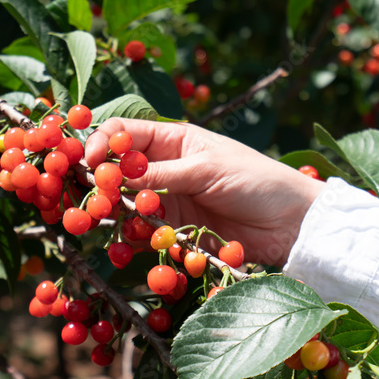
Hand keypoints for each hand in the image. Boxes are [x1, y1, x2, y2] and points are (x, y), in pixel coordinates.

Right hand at [84, 119, 323, 266]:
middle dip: (101, 183)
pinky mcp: (176, 232)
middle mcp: (166, 168)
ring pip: (127, 206)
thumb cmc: (257, 181)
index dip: (102, 143)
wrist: (290, 223)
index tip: (88, 161)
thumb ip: (163, 173)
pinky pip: (146, 235)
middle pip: (118, 171)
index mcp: (175, 139)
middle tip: (94, 198)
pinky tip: (133, 246)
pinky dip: (136, 241)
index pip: (125, 133)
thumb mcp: (208, 169)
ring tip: (114, 222)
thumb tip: (118, 172)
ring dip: (117, 215)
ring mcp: (169, 201)